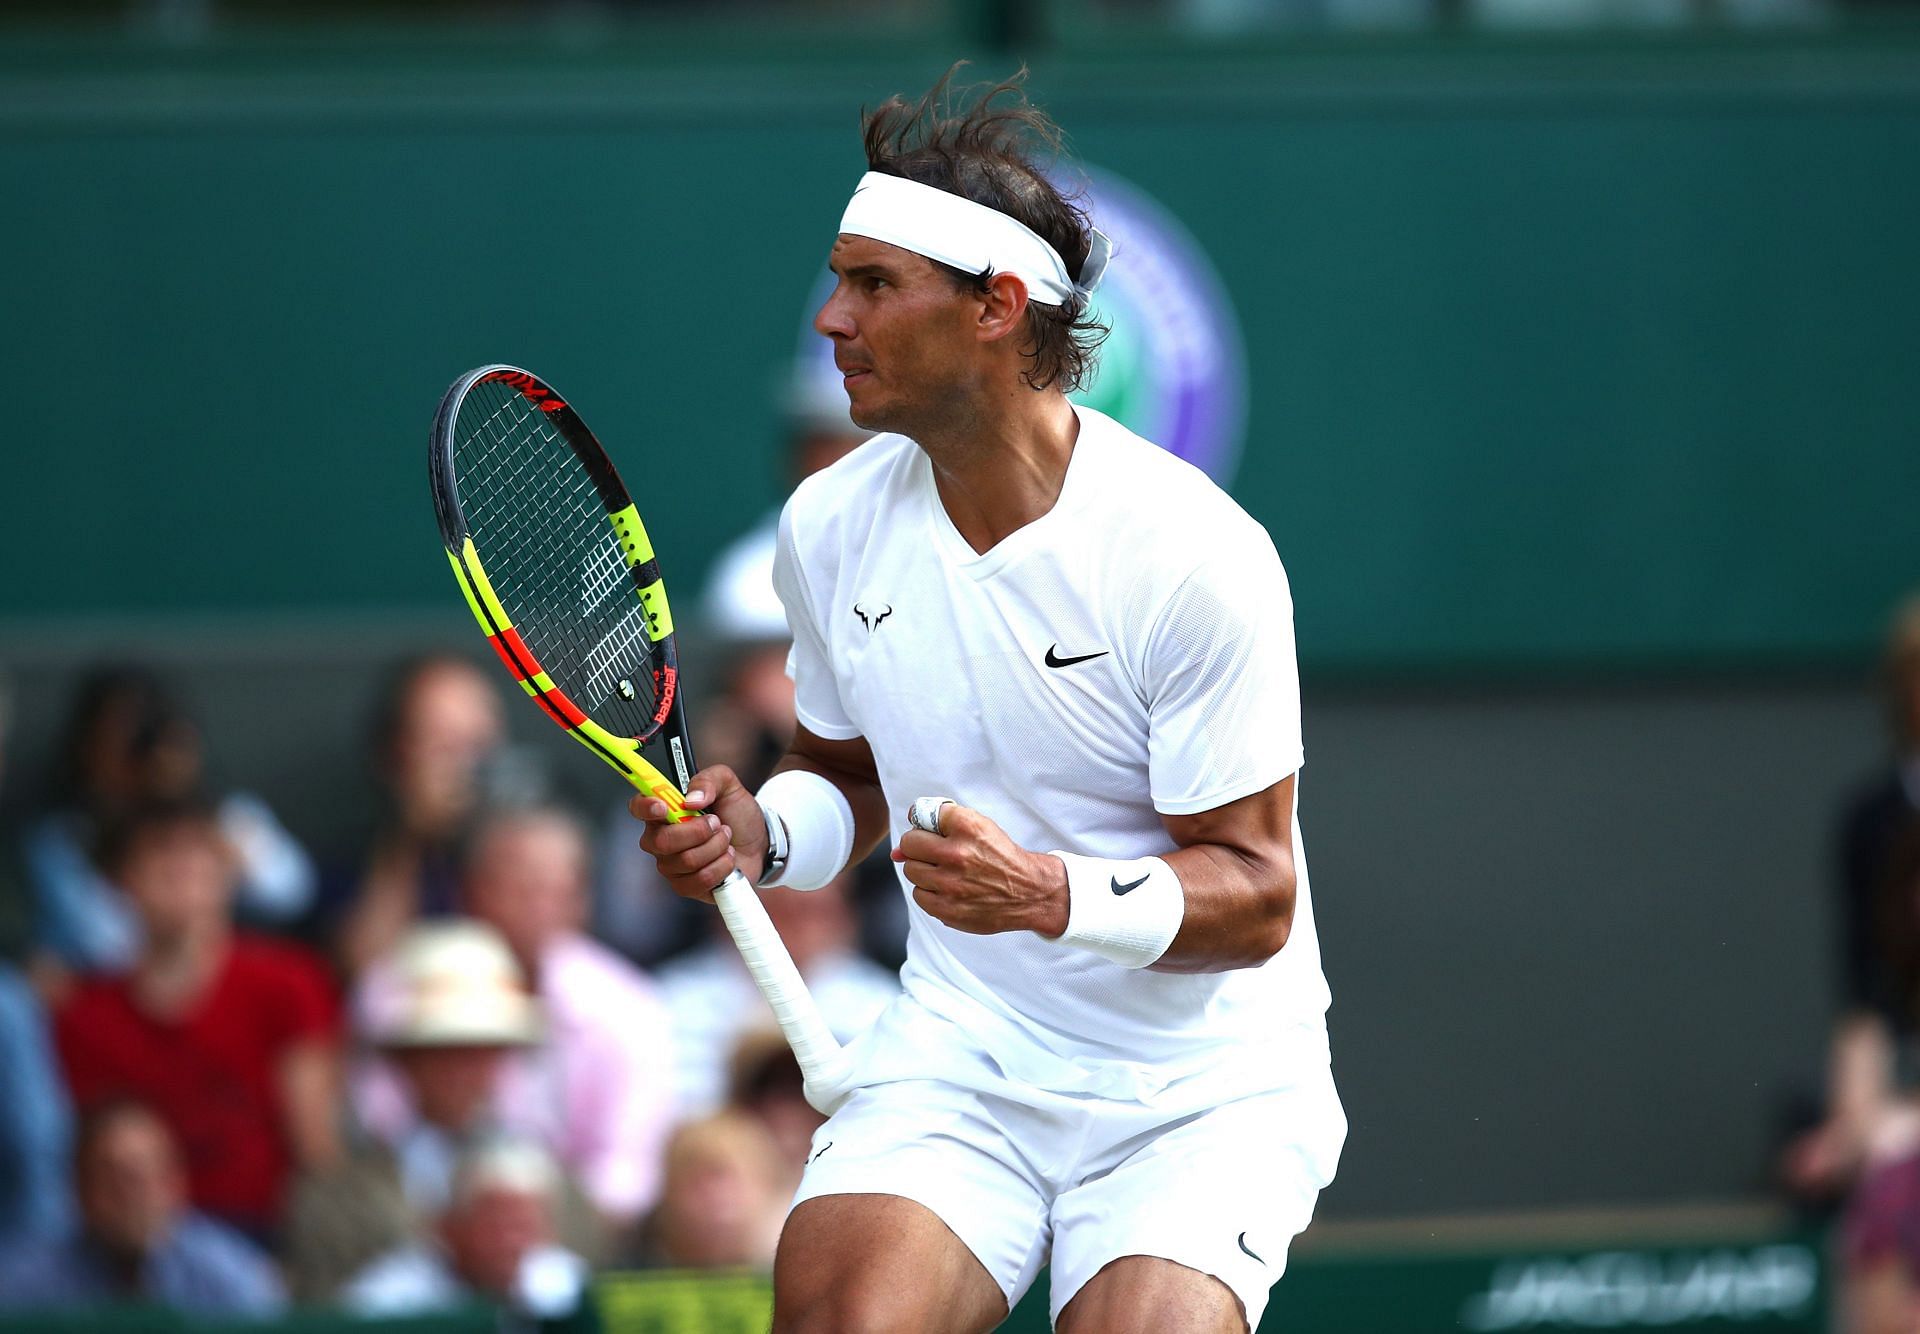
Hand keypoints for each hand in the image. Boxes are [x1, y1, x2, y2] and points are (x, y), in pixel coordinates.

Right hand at [630, 765, 766, 901]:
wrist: (760, 842)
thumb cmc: (737, 814)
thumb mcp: (728, 786)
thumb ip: (709, 780)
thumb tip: (692, 799)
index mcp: (664, 811)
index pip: (638, 808)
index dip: (645, 807)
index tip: (664, 807)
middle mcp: (661, 840)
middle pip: (662, 841)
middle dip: (697, 831)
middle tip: (716, 822)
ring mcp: (672, 866)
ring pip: (687, 860)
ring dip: (716, 846)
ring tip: (726, 838)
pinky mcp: (687, 887)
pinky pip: (700, 880)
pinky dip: (722, 866)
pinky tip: (727, 858)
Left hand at [893, 801, 1067, 936]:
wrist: (1029, 892)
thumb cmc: (1002, 858)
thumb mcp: (981, 827)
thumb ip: (940, 826)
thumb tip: (897, 849)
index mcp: (967, 827)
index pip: (924, 813)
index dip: (928, 824)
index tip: (935, 831)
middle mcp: (957, 854)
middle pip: (910, 844)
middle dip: (920, 848)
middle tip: (936, 855)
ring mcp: (951, 884)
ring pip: (911, 870)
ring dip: (923, 871)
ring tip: (945, 873)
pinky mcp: (948, 908)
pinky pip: (919, 895)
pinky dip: (929, 892)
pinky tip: (947, 890)